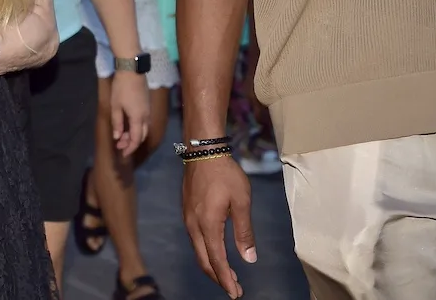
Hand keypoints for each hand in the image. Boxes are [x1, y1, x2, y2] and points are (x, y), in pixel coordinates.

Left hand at [110, 71, 150, 156]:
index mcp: (138, 118)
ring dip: (134, 134)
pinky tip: (128, 125)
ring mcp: (148, 110)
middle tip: (120, 145)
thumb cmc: (122, 88)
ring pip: (144, 128)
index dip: (130, 148)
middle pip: (142, 135)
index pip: (136, 139)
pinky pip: (144, 121)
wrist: (132, 70)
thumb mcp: (115, 106)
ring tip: (122, 136)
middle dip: (131, 143)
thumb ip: (117, 123)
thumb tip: (118, 137)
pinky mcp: (147, 104)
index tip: (122, 153)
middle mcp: (146, 116)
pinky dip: (137, 127)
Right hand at [182, 156, 256, 298]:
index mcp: (208, 225)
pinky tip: (215, 251)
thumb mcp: (241, 201)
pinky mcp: (187, 211)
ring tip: (227, 274)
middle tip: (233, 289)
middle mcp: (193, 225)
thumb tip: (248, 258)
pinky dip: (205, 251)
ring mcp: (187, 218)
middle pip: (203, 260)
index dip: (225, 279)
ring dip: (211, 265)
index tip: (235, 293)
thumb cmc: (226, 174)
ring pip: (197, 250)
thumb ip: (244, 231)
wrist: (203, 150)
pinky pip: (195, 239)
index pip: (216, 260)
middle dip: (218, 277)